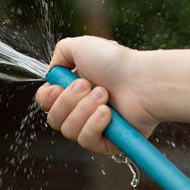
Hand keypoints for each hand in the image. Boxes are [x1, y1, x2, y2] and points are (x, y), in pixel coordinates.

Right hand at [36, 36, 158, 154]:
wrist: (143, 80)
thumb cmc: (115, 62)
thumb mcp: (81, 46)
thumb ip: (59, 53)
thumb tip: (52, 73)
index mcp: (72, 90)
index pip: (46, 103)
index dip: (47, 98)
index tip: (57, 88)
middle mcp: (79, 110)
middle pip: (53, 119)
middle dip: (68, 101)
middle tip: (89, 85)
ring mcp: (92, 127)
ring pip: (68, 131)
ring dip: (84, 110)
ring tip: (105, 95)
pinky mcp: (106, 143)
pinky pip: (86, 141)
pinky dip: (94, 125)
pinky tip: (107, 113)